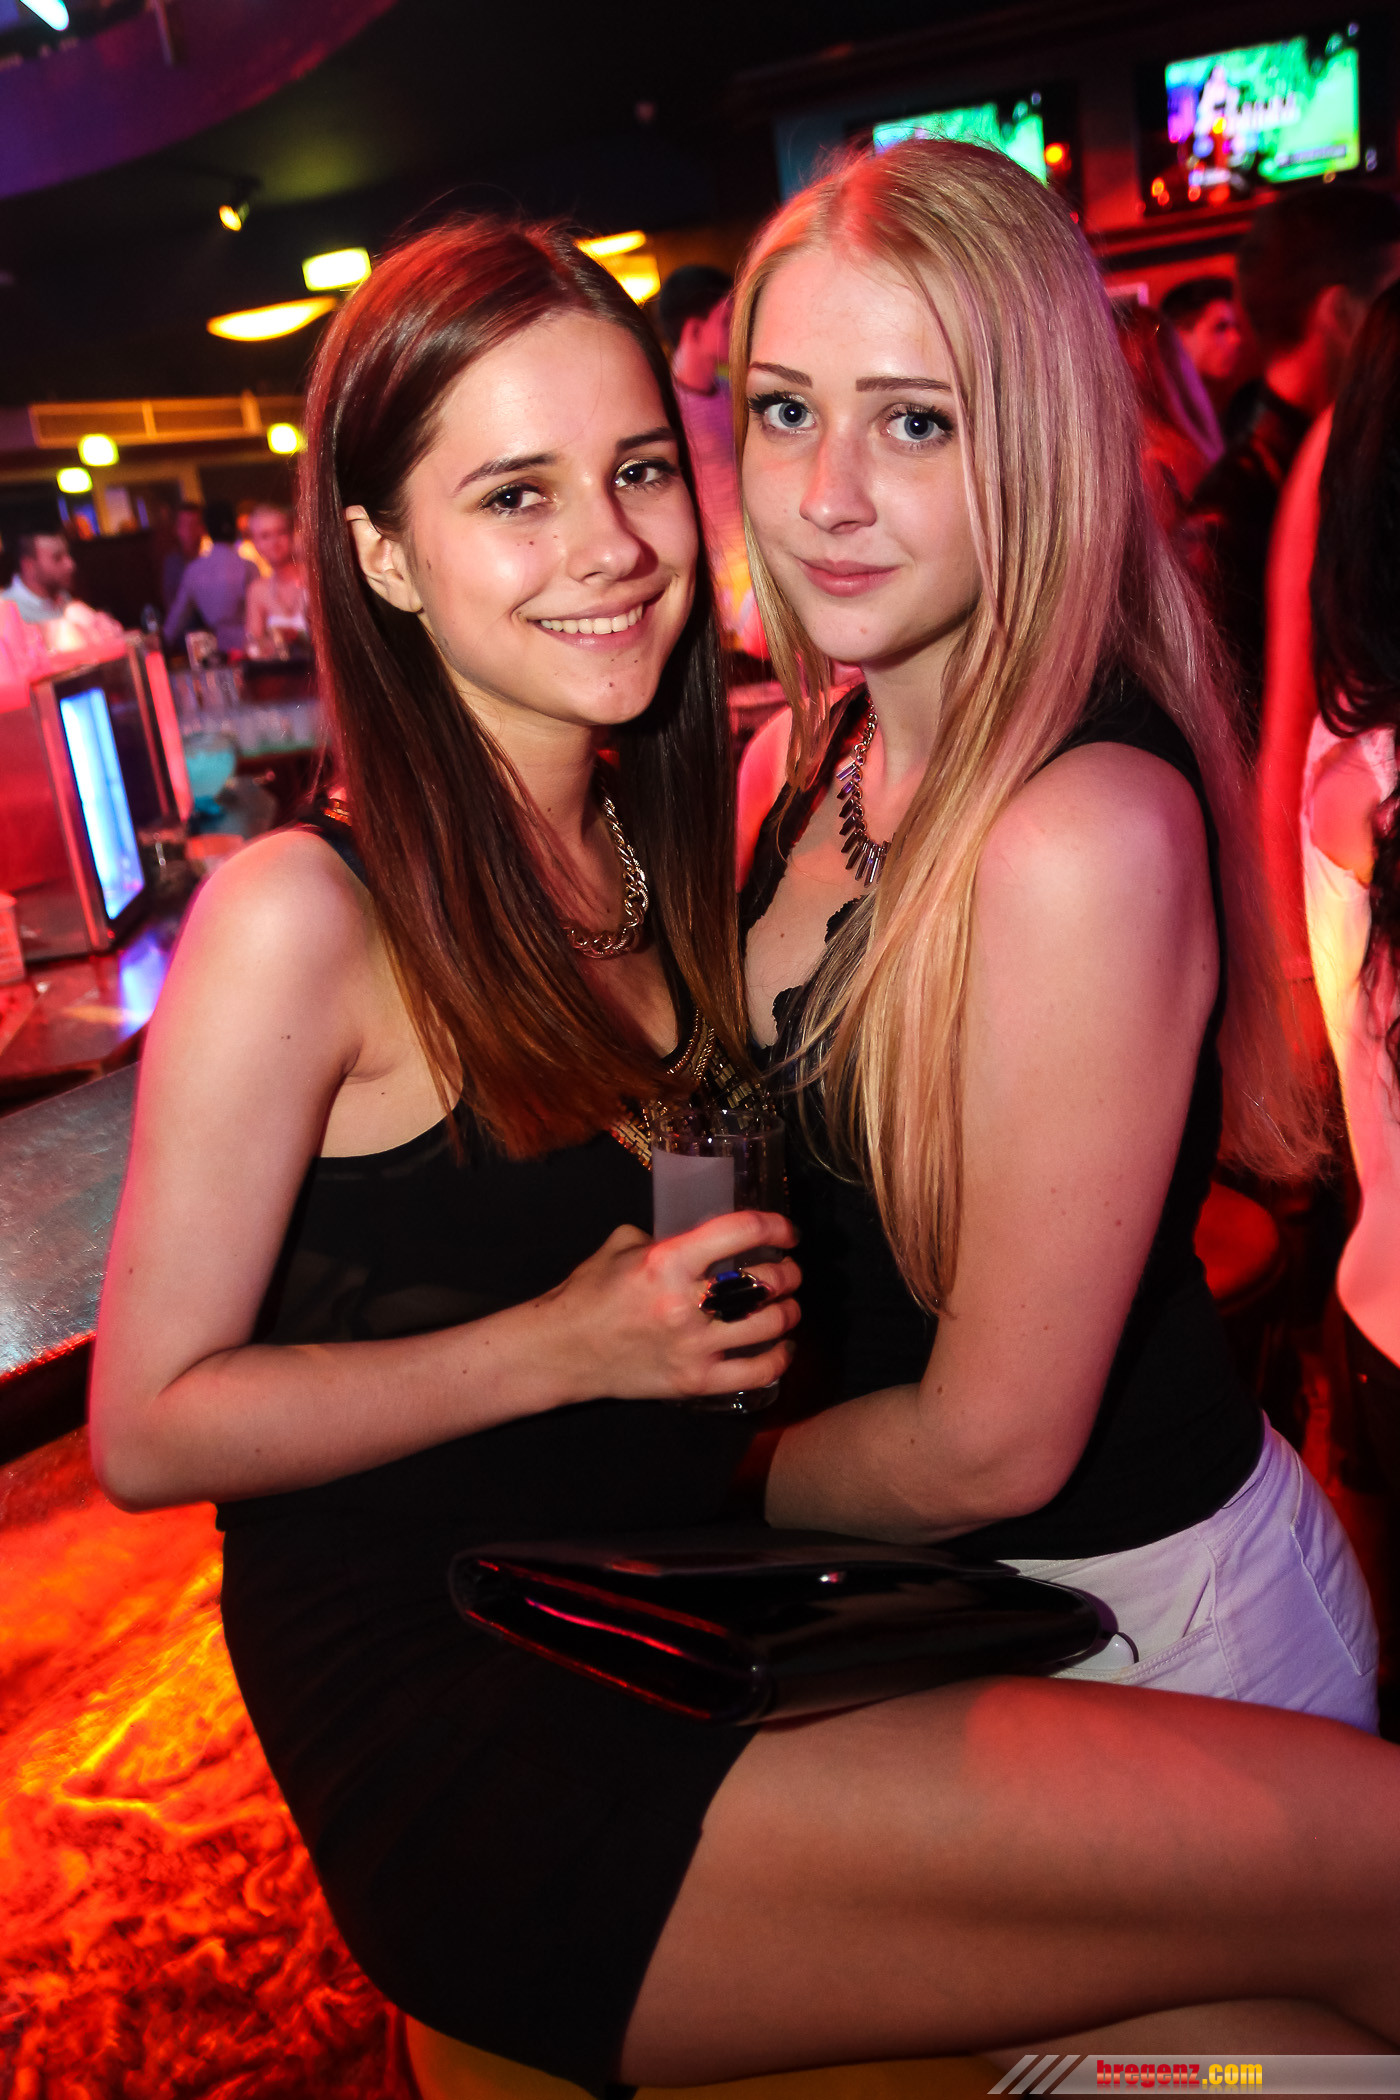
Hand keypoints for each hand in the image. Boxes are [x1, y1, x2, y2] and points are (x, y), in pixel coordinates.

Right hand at [547, 1211, 800, 1403]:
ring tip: (788, 1306)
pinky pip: (756, 1372)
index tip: (786, 1231)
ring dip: (789, 1312)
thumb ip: (665, 1237)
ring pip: (769, 1325)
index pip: (740, 1231)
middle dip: (788, 1273)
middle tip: (789, 1271)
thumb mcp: (622, 1246)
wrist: (563, 1350)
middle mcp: (684, 1303)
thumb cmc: (589, 1295)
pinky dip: (779, 1359)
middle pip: (764, 1281)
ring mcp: (692, 1346)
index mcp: (667, 1261)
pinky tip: (781, 1348)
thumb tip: (702, 1236)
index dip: (775, 1226)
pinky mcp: (695, 1381)